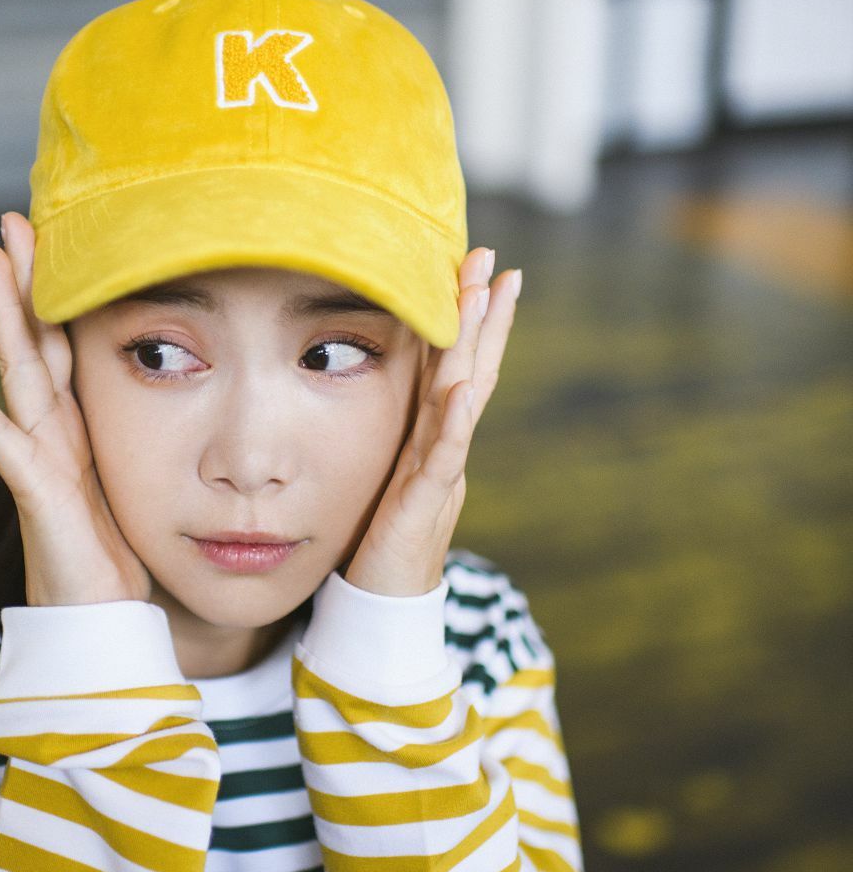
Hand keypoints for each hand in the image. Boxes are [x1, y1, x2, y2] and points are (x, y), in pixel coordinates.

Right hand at [0, 212, 152, 606]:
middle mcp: (54, 432)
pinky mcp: (33, 490)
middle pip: (38, 340)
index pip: (69, 344)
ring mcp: (38, 456)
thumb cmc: (117, 558)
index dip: (64, 293)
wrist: (101, 622)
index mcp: (82, 426)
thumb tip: (177, 403)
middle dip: (28, 279)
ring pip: (17, 369)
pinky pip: (0, 438)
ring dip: (3, 312)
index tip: (62, 236)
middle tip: (14, 217)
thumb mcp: (136, 483)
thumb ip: (138, 443)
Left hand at [342, 247, 519, 596]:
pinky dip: (454, 423)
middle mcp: (443, 449)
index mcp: (432, 438)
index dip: (469, 320)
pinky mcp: (423, 506)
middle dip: (483, 314)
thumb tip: (394, 393)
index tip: (479, 268)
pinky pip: (442, 459)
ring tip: (485, 295)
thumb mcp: (384, 474)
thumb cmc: (378, 543)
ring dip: (475, 346)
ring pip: (462, 400)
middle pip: (469, 370)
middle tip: (493, 260)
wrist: (384, 611)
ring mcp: (440, 475)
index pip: (454, 367)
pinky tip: (461, 388)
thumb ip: (394, 436)